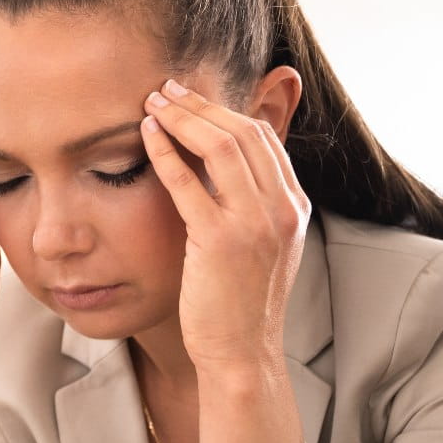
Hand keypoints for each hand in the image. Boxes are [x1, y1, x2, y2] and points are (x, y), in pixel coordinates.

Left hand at [139, 78, 311, 373]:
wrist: (242, 354)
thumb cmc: (241, 305)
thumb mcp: (262, 248)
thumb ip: (253, 206)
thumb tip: (224, 169)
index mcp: (295, 207)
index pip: (264, 138)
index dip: (226, 110)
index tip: (193, 99)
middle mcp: (282, 209)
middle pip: (244, 132)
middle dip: (202, 103)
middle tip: (167, 88)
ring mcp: (255, 223)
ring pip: (222, 146)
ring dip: (184, 117)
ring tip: (154, 102)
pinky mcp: (221, 241)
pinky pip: (189, 181)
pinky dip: (166, 151)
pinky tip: (147, 135)